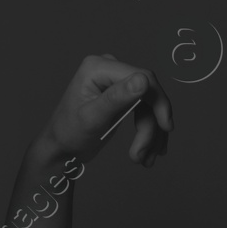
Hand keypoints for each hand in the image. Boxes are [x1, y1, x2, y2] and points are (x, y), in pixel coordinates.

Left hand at [40, 54, 173, 166]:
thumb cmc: (68, 134)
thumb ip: (116, 99)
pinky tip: (147, 152)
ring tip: (143, 159)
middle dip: (151, 125)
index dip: (158, 101)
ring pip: (150, 105)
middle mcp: (108, 68)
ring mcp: (115, 80)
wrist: (60, 149)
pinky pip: (146, 109)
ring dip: (152, 133)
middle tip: (144, 154)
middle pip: (148, 93)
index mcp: (97, 67)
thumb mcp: (92, 118)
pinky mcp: (122, 94)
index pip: (142, 77)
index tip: (166, 127)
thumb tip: (143, 80)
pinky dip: (150, 131)